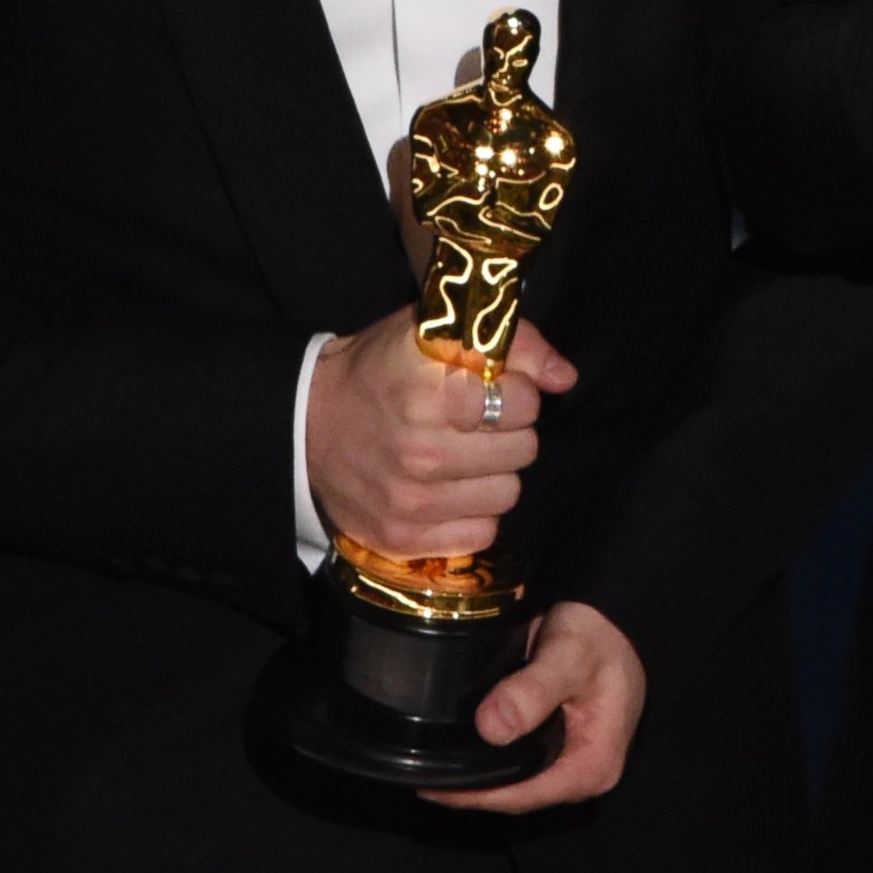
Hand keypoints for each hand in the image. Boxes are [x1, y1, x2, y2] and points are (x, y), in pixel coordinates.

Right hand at [305, 310, 576, 557]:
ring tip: (467, 456)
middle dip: (512, 432)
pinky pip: (481, 533)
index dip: (520, 391)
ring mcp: (411, 500)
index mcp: (430, 389)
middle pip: (523, 450)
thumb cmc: (382, 370)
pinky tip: (452, 489)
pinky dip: (474, 513)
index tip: (498, 388)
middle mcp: (421, 449)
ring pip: (508, 494)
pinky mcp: (402, 538)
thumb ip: (513, 343)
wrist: (306, 424)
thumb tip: (565, 377)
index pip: (524, 402)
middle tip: (482, 424)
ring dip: (495, 474)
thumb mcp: (438, 334)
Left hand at [422, 600, 646, 812]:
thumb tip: (491, 727)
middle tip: (420, 773)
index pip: (524, 795)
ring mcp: (571, 762)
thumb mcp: (569, 656)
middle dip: (471, 789)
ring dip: (479, 775)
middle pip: (517, 794)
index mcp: (592, 766)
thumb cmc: (599, 635)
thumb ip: (533, 690)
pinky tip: (462, 750)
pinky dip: (490, 759)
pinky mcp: (560, 747)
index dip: (475, 795)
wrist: (616, 616)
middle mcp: (583, 774)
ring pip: (517, 781)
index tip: (432, 786)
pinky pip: (520, 763)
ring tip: (431, 764)